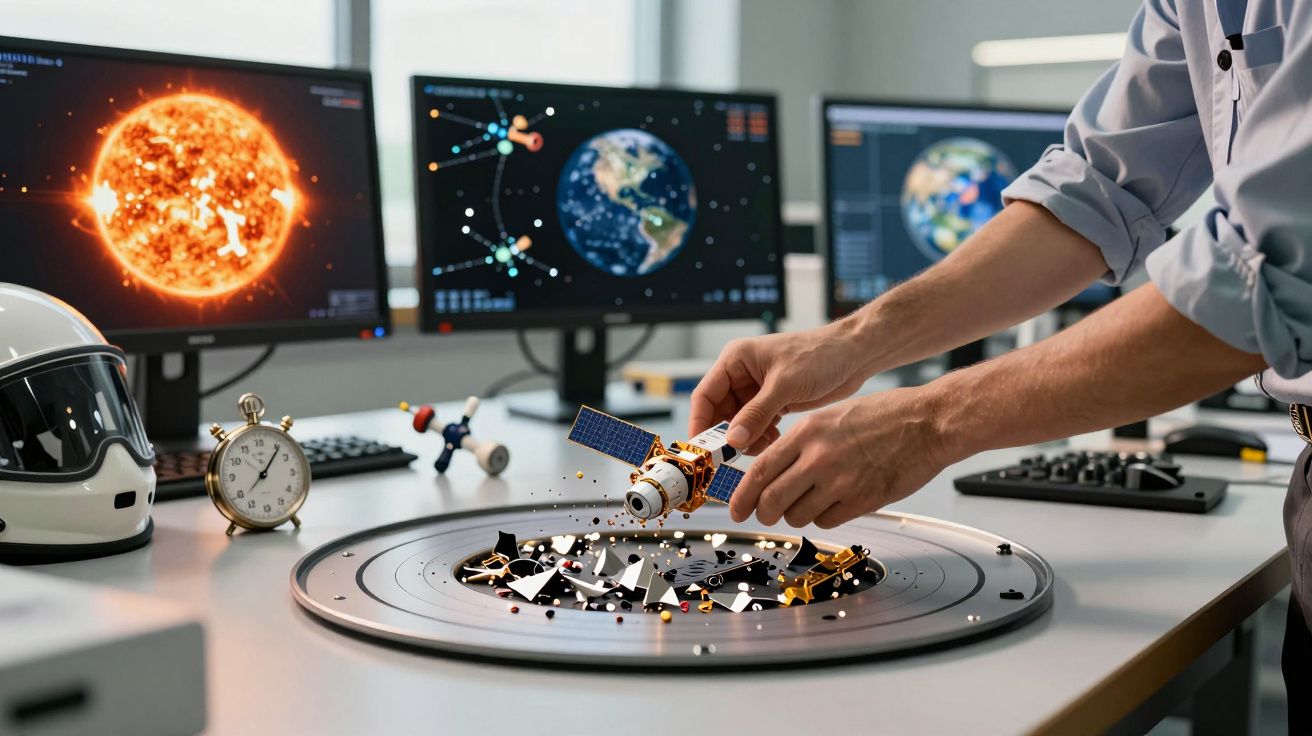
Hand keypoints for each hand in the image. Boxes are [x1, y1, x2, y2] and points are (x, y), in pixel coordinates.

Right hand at [689, 323, 873, 453]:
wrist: (854, 355)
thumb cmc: (819, 355)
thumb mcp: (784, 385)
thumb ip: (756, 414)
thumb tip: (732, 440)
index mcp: (736, 360)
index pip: (705, 395)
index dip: (700, 423)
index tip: (701, 449)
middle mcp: (742, 374)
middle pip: (720, 413)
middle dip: (726, 436)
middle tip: (732, 458)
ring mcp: (758, 390)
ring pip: (739, 423)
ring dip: (746, 439)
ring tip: (762, 446)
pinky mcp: (774, 402)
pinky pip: (757, 426)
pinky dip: (761, 437)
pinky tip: (774, 441)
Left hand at [728, 388, 950, 527]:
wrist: (928, 422)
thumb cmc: (885, 415)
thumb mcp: (831, 416)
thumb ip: (802, 443)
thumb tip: (777, 471)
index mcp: (807, 432)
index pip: (760, 470)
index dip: (742, 495)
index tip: (736, 508)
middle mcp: (818, 458)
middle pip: (771, 500)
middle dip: (763, 512)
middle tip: (765, 515)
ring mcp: (840, 481)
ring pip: (797, 516)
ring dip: (797, 515)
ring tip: (810, 501)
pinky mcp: (861, 500)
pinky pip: (826, 521)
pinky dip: (824, 517)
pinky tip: (834, 502)